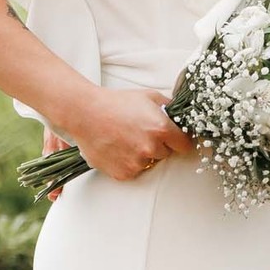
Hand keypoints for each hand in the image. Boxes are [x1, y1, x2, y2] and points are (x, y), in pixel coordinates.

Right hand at [65, 86, 194, 181]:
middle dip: (158, 146)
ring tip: (125, 139)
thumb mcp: (148, 97)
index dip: (179, 140)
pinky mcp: (123, 173)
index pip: (185, 145)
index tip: (173, 139)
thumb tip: (180, 116)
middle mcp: (151, 148)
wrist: (85, 113)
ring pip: (149, 163)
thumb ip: (169, 107)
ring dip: (142, 155)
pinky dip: (127, 162)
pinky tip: (118, 148)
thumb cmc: (115, 103)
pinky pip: (133, 170)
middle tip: (140, 133)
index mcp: (161, 129)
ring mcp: (137, 163)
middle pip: (166, 154)